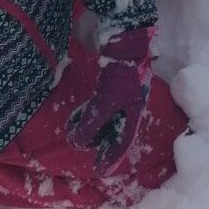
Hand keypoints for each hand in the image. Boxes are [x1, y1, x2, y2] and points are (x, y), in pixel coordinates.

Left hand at [66, 25, 153, 172]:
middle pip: (115, 129)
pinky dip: (90, 111)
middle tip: (81, 143)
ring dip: (90, 124)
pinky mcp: (115, 80)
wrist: (127, 38)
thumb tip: (77, 143)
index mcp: (134, 112)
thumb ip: (91, 124)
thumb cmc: (121, 73)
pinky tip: (79, 112)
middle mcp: (131, 105)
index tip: (101, 170)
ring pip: (106, 116)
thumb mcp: (105, 102)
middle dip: (97, 139)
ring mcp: (123, 92)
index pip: (123, 141)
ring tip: (74, 128)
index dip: (112, 157)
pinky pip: (102, 104)